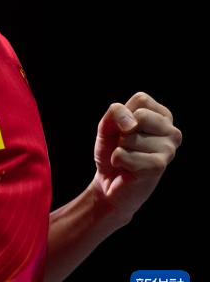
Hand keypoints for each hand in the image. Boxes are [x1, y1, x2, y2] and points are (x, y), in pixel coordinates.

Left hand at [91, 92, 181, 224]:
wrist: (109, 181)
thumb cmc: (112, 149)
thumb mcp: (108, 125)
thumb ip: (116, 112)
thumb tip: (132, 123)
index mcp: (163, 117)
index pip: (142, 100)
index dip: (123, 114)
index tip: (125, 130)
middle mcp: (172, 132)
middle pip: (138, 117)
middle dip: (122, 132)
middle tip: (126, 146)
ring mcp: (169, 150)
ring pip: (128, 138)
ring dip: (119, 149)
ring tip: (129, 158)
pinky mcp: (158, 166)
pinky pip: (122, 154)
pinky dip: (117, 161)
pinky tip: (127, 168)